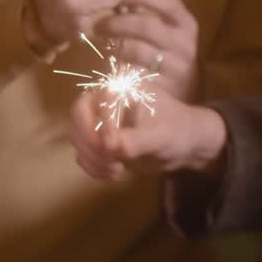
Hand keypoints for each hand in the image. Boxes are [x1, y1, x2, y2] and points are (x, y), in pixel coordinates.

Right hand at [69, 90, 226, 181]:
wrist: (184, 144)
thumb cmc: (176, 130)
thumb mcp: (160, 136)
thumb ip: (136, 140)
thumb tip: (112, 148)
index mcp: (120, 87)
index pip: (97, 101)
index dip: (100, 123)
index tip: (112, 147)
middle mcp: (104, 99)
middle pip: (78, 116)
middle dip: (91, 142)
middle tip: (111, 160)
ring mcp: (98, 120)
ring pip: (77, 137)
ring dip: (92, 157)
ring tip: (117, 171)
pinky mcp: (97, 141)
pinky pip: (82, 153)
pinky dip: (93, 167)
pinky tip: (114, 174)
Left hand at [95, 0, 199, 100]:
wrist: (187, 92)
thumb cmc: (169, 55)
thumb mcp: (166, 32)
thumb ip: (145, 16)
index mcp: (186, 24)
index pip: (165, 1)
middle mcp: (184, 44)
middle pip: (145, 26)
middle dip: (116, 23)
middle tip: (98, 26)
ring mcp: (175, 68)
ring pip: (136, 50)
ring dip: (114, 45)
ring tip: (104, 44)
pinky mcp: (162, 89)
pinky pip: (132, 73)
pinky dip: (118, 67)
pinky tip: (112, 65)